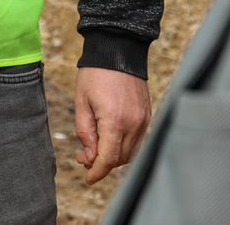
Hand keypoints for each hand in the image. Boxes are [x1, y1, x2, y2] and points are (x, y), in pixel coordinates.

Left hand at [74, 67, 151, 184]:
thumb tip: (90, 156)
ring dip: (114, 156)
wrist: (118, 50)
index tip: (88, 179)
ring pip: (130, 152)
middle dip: (102, 164)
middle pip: (119, 159)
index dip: (97, 173)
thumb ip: (85, 132)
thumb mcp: (81, 102)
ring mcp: (143, 120)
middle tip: (85, 157)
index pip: (108, 159)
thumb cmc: (95, 74)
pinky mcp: (147, 115)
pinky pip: (138, 140)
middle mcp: (134, 124)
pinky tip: (110, 138)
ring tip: (96, 147)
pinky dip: (124, 145)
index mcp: (114, 121)